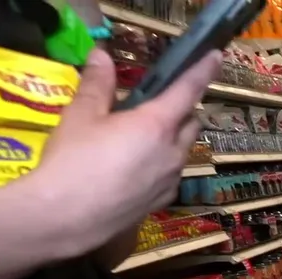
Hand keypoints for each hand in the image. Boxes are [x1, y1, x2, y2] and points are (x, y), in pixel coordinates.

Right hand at [32, 49, 220, 259]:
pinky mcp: (161, 202)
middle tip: (155, 103)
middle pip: (191, 122)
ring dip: (171, 137)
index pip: (188, 90)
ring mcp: (171, 180)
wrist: (65, 219)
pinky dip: (161, 163)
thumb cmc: (72, 162)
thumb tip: (102, 57)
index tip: (216, 56)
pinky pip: (171, 174)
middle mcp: (173, 152)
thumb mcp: (80, 116)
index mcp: (157, 124)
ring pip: (182, 150)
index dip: (203, 70)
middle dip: (181, 108)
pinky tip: (134, 168)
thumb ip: (97, 85)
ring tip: (139, 136)